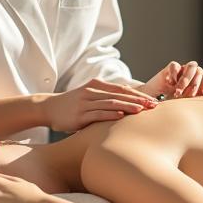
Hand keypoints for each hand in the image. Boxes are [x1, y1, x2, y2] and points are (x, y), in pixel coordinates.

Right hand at [40, 78, 158, 130]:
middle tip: (153, 106)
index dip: (139, 94)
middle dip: (138, 100)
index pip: (123, 89)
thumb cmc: (74, 104)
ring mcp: (85, 102)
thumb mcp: (90, 96)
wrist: (49, 107)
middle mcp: (92, 91)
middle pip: (120, 95)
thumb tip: (129, 102)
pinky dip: (110, 114)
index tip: (154, 101)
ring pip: (110, 103)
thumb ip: (107, 97)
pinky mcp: (79, 115)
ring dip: (127, 106)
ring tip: (141, 110)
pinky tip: (120, 117)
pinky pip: (97, 114)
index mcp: (97, 85)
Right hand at [142, 61, 202, 98]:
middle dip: (194, 85)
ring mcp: (183, 69)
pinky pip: (175, 66)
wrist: (157, 100)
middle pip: (200, 72)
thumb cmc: (176, 103)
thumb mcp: (190, 103)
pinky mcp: (171, 68)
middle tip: (187, 96)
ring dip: (186, 79)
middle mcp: (193, 73)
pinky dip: (174, 74)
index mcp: (200, 81)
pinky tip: (170, 84)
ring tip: (178, 91)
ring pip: (191, 66)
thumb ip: (202, 97)